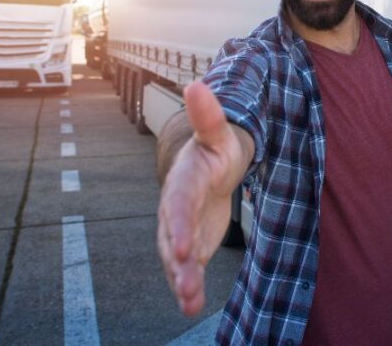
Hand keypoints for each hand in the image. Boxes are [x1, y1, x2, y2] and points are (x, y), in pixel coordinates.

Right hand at [157, 81, 246, 315]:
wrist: (211, 169)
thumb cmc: (215, 150)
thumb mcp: (218, 133)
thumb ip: (209, 115)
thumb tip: (197, 84)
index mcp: (182, 181)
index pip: (178, 204)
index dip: (180, 225)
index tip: (185, 247)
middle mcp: (174, 210)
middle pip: (173, 237)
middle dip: (178, 260)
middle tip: (186, 280)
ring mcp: (180, 231)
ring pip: (176, 259)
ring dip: (182, 280)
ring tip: (189, 300)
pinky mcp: (190, 247)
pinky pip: (186, 270)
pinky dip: (188, 289)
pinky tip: (193, 307)